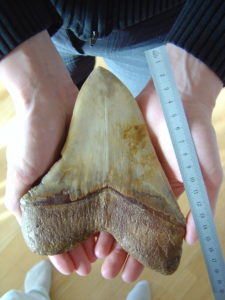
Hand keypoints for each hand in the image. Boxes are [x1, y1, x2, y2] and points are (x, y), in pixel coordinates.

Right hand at [0, 30, 96, 275]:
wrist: (52, 99)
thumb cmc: (34, 133)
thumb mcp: (20, 169)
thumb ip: (19, 199)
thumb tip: (26, 226)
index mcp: (45, 193)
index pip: (54, 231)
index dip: (62, 252)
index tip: (73, 268)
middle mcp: (65, 188)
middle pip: (75, 226)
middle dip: (81, 248)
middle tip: (90, 265)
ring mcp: (83, 177)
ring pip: (91, 214)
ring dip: (96, 234)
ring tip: (104, 252)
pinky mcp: (98, 166)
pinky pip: (105, 194)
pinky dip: (108, 212)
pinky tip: (115, 226)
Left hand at [93, 44, 223, 281]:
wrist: (175, 98)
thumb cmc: (194, 136)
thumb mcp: (205, 173)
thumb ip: (201, 205)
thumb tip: (189, 240)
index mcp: (165, 197)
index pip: (152, 232)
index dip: (142, 254)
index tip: (130, 272)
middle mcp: (144, 189)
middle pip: (129, 226)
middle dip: (120, 250)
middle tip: (107, 272)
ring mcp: (126, 175)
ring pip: (111, 210)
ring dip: (103, 233)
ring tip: (94, 255)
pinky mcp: (112, 159)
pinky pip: (99, 185)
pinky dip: (94, 204)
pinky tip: (85, 221)